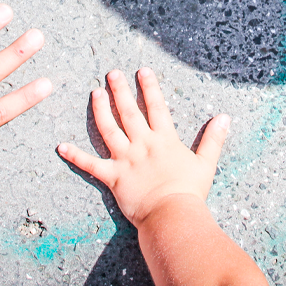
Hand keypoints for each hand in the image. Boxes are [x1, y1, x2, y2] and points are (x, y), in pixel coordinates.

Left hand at [58, 68, 229, 225]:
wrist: (172, 215)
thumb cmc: (190, 192)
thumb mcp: (206, 163)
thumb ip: (213, 139)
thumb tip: (224, 117)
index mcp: (164, 139)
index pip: (156, 107)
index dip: (149, 87)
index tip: (142, 71)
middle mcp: (143, 144)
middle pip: (129, 112)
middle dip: (120, 90)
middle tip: (111, 73)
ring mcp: (126, 159)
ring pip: (109, 129)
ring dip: (101, 110)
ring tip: (95, 94)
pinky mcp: (113, 176)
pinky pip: (90, 165)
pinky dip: (75, 155)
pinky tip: (61, 145)